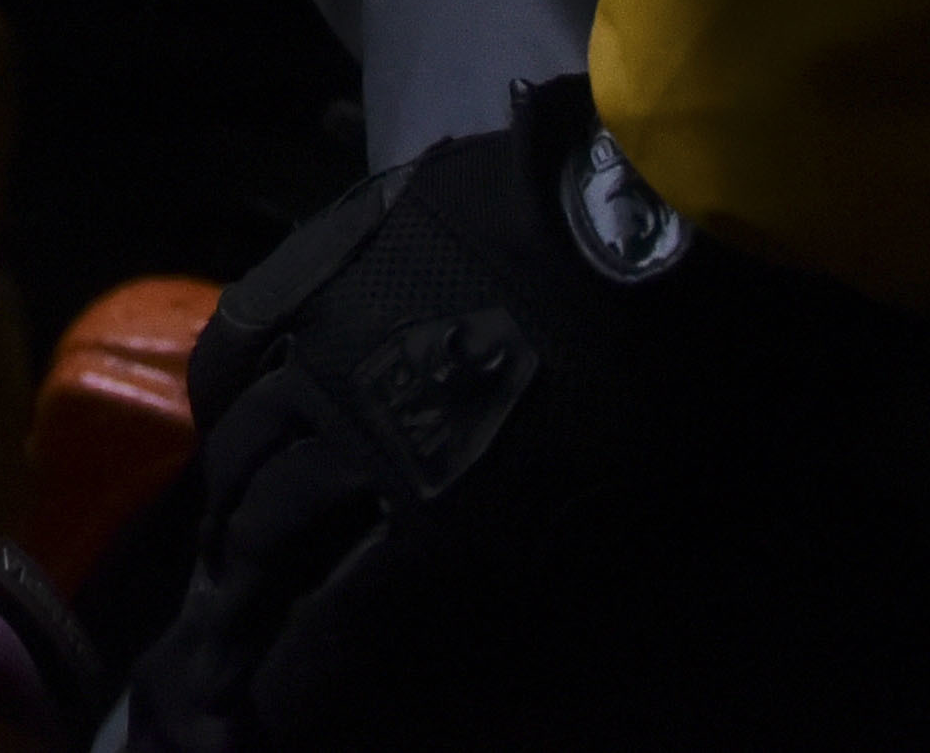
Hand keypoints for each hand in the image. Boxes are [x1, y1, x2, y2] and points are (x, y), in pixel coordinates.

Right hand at [129, 82, 929, 752]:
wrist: (702, 226)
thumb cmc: (693, 409)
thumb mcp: (631, 552)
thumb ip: (527, 607)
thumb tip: (442, 639)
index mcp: (437, 535)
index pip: (325, 645)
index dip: (291, 694)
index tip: (271, 719)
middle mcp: (359, 442)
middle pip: (261, 545)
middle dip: (242, 612)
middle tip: (236, 644)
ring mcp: (338, 337)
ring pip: (242, 444)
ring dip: (231, 509)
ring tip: (232, 541)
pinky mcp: (343, 248)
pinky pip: (247, 330)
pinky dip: (226, 389)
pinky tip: (227, 413)